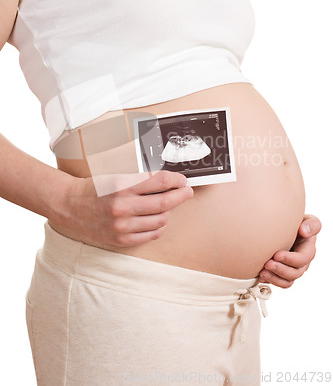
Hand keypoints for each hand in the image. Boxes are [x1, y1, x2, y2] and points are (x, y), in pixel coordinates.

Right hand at [58, 170, 193, 248]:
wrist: (69, 205)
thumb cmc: (94, 188)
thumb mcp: (116, 177)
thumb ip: (140, 180)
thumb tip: (168, 182)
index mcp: (121, 186)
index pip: (159, 182)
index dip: (176, 180)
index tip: (182, 180)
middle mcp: (122, 207)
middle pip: (164, 202)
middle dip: (181, 196)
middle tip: (186, 192)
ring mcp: (122, 226)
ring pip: (160, 220)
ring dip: (168, 212)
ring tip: (166, 205)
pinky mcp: (121, 239)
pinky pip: (151, 235)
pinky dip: (159, 227)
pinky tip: (157, 219)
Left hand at [258, 214, 321, 287]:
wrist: (284, 227)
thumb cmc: (296, 223)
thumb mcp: (307, 220)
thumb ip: (311, 224)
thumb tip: (304, 231)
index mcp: (308, 249)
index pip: (302, 259)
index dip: (290, 259)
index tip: (276, 255)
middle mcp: (302, 262)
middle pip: (295, 273)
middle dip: (280, 269)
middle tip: (267, 264)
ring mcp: (292, 268)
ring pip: (287, 280)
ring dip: (274, 278)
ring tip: (263, 272)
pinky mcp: (283, 272)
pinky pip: (280, 282)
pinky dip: (271, 280)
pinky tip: (261, 276)